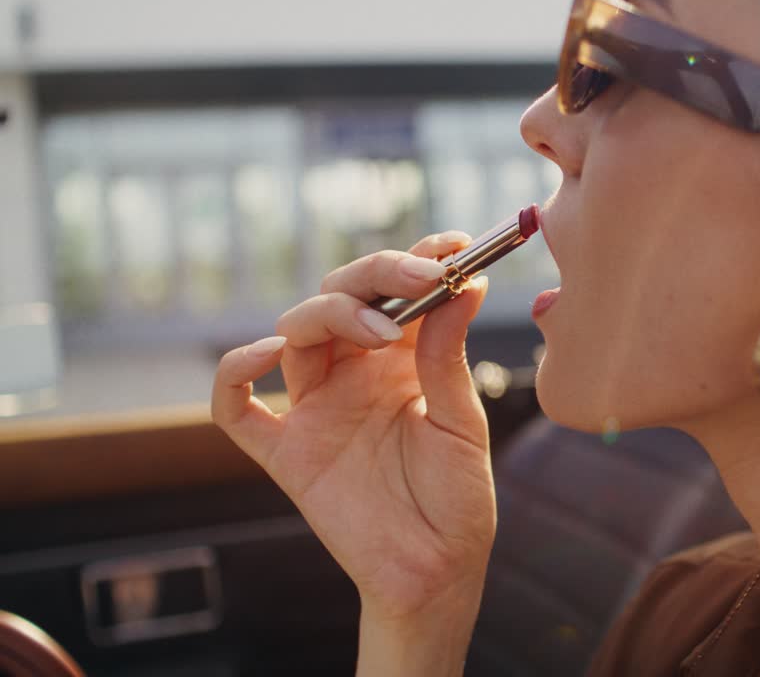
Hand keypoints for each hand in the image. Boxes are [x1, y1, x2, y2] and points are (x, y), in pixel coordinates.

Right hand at [211, 231, 496, 628]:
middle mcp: (355, 374)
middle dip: (376, 277)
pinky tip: (267, 354)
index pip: (398, 293)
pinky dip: (236, 373)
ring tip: (377, 330)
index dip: (418, 261)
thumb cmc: (458, 499)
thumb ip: (448, 357)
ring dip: (329, 315)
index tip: (454, 245)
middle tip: (421, 278)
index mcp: (402, 361)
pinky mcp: (285, 452)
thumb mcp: (462, 422)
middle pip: (340, 298)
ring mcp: (315, 409)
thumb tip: (467, 286)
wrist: (436, 572)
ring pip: (295, 334)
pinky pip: (235, 407)